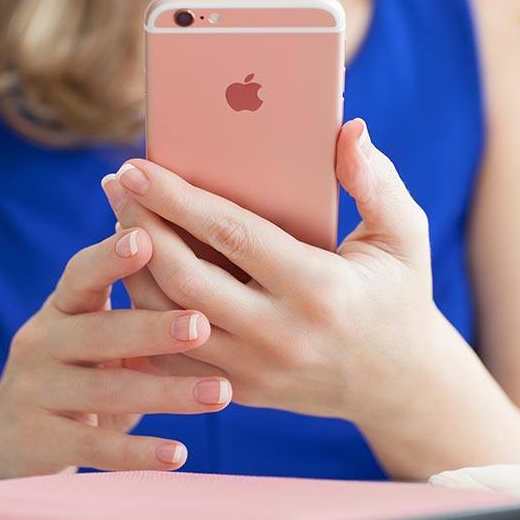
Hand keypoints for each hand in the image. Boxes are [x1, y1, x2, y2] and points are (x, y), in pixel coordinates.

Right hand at [0, 227, 232, 478]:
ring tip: (222, 393)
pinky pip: (95, 446)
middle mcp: (41, 342)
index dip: (110, 257)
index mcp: (61, 307)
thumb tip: (195, 241)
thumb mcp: (92, 329)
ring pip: (106, 391)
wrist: (8, 437)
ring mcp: (36, 392)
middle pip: (100, 333)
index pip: (81, 274)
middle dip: (153, 329)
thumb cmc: (76, 369)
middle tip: (203, 325)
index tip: (146, 238)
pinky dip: (138, 452)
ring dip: (168, 392)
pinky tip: (179, 454)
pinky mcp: (39, 441)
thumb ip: (132, 298)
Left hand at [100, 119, 437, 423]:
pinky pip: (173, 358)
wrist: (399, 386)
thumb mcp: (404, 237)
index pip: (231, 235)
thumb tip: (349, 128)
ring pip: (167, 320)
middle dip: (140, 227)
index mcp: (317, 288)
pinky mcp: (239, 391)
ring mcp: (255, 370)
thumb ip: (377, 181)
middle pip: (184, 277)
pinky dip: (143, 318)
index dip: (177, 198)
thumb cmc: (399, 297)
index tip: (137, 166)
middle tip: (114, 186)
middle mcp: (279, 335)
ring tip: (119, 222)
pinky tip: (130, 279)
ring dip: (133, 269)